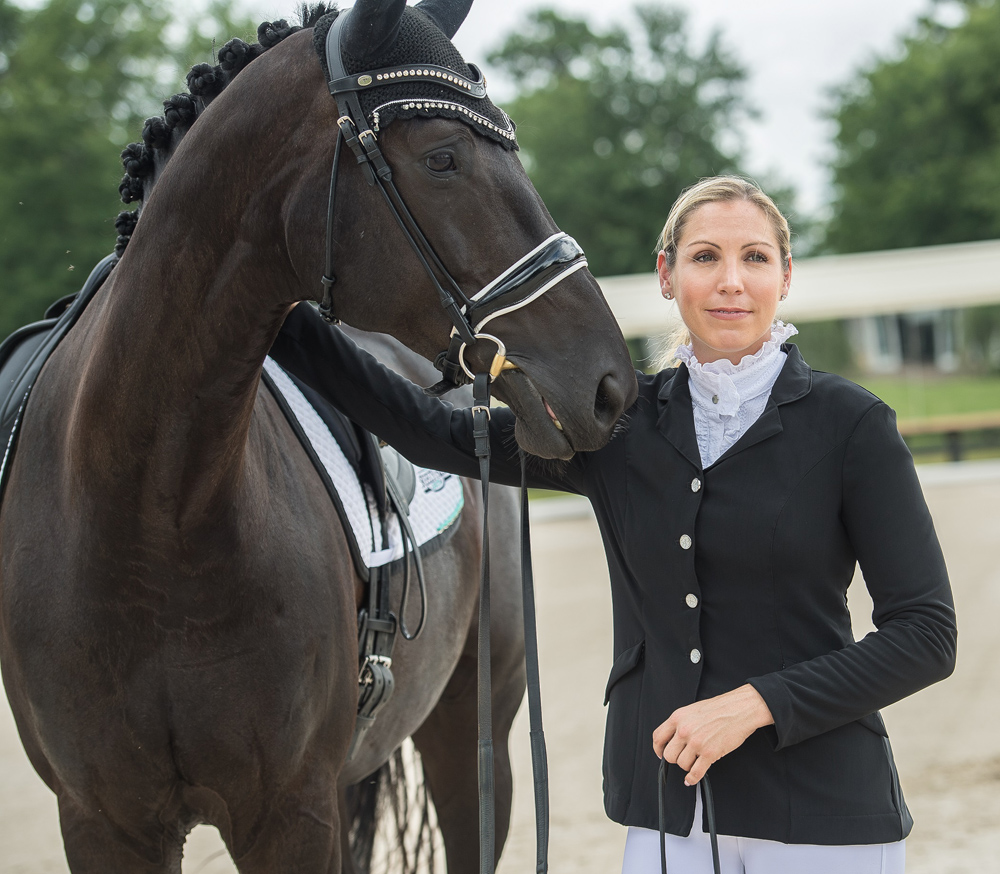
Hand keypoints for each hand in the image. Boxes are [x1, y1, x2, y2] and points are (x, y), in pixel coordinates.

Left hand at [652, 684, 773, 785]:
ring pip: (682, 764)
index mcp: (678, 717)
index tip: (660, 753)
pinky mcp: (709, 753)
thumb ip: (681, 723)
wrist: (740, 709)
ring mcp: (696, 742)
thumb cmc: (720, 708)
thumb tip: (674, 738)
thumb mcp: (693, 710)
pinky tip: (692, 778)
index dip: (658, 749)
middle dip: (675, 759)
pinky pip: (695, 773)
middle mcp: (684, 730)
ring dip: (687, 766)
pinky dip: (692, 779)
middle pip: (669, 755)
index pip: (658, 737)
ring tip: (694, 761)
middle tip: (682, 758)